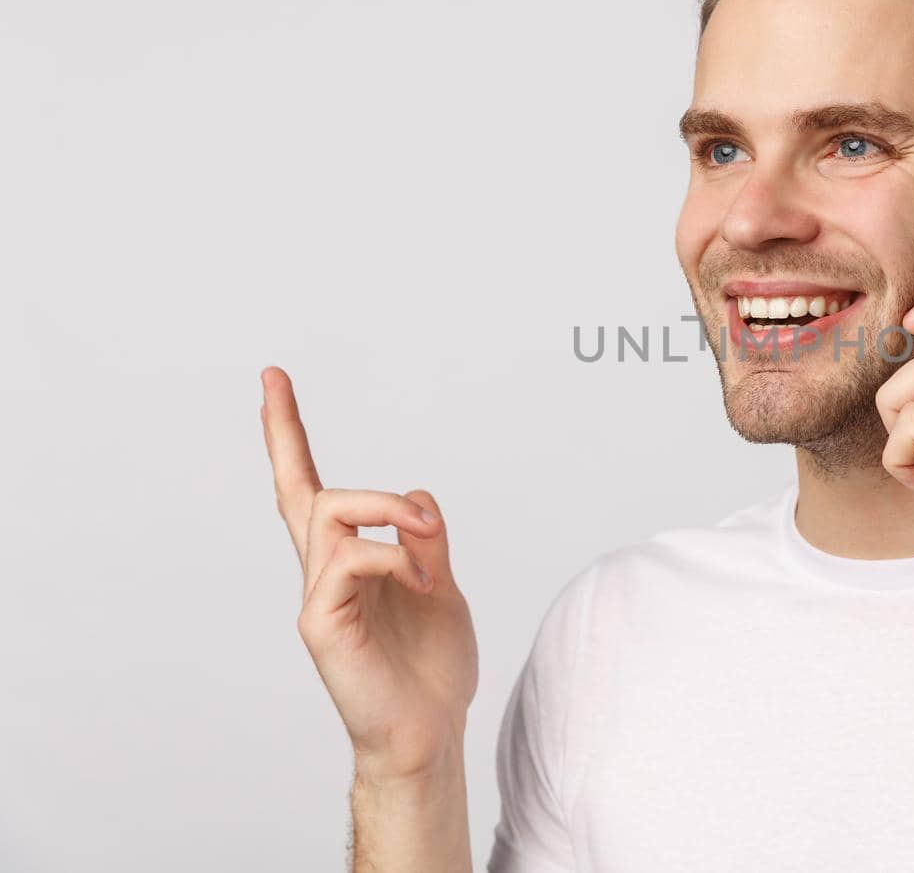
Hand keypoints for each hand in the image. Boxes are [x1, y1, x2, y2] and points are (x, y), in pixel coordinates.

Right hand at [260, 366, 478, 779]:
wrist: (428, 731)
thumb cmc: (432, 667)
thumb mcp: (440, 584)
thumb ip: (425, 540)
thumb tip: (414, 498)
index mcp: (352, 559)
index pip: (311, 490)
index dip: (289, 436)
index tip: (273, 380)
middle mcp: (325, 571)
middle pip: (299, 490)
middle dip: (288, 435)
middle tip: (304, 403)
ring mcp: (319, 595)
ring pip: (332, 509)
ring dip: (389, 510)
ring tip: (426, 541)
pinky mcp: (321, 622)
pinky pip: (348, 558)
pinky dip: (394, 557)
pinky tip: (422, 583)